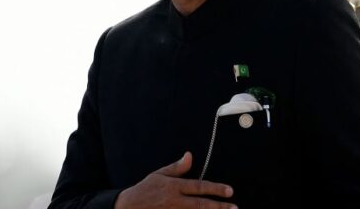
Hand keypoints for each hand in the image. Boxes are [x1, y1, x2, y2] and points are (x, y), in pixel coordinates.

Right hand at [114, 152, 235, 208]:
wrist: (125, 207)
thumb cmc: (145, 189)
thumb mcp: (159, 174)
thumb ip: (177, 167)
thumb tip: (190, 155)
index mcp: (173, 187)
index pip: (199, 187)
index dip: (215, 189)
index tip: (230, 191)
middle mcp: (174, 201)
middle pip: (200, 205)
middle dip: (218, 207)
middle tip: (234, 208)